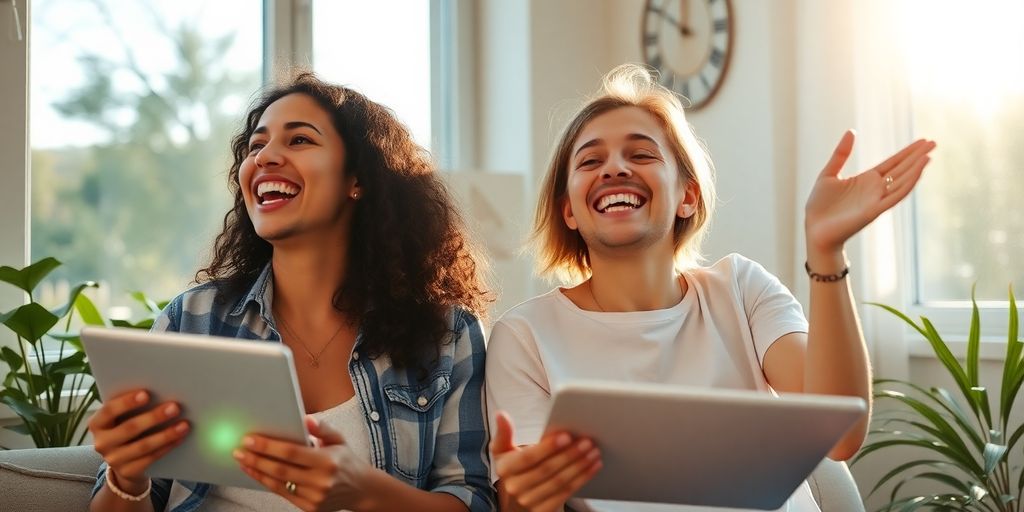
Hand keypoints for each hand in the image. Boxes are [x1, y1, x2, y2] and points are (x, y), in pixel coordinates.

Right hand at [88, 390, 188, 491]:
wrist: (123, 461)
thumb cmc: (126, 428)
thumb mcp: (122, 417)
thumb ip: (132, 406)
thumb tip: (161, 391)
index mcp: (97, 423)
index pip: (109, 410)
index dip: (127, 402)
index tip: (146, 394)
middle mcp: (102, 442)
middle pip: (130, 428)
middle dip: (154, 417)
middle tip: (174, 407)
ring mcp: (114, 459)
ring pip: (143, 446)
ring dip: (166, 434)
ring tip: (184, 424)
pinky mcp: (128, 471)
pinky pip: (151, 458)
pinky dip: (167, 446)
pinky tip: (180, 438)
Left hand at [236, 415, 370, 511]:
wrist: (361, 489)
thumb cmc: (346, 461)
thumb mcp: (339, 439)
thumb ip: (322, 428)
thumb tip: (305, 418)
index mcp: (328, 461)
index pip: (291, 452)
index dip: (268, 446)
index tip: (250, 439)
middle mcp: (321, 481)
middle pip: (280, 469)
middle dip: (256, 458)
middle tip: (239, 449)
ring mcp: (315, 497)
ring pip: (278, 483)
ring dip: (257, 471)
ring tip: (243, 460)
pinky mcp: (310, 507)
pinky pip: (283, 493)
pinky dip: (266, 482)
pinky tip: (256, 473)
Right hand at [491, 411, 601, 511]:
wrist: (517, 501)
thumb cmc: (515, 469)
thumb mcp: (503, 452)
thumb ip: (504, 433)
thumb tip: (501, 415)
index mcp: (505, 468)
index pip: (528, 457)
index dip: (547, 447)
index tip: (566, 435)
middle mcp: (515, 487)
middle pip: (547, 469)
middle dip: (569, 454)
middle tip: (587, 441)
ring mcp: (529, 502)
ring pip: (559, 482)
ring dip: (580, 466)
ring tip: (594, 451)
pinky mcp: (543, 511)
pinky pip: (566, 493)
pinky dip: (582, 479)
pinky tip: (593, 466)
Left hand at [804, 130, 935, 253]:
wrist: (814, 230)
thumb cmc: (820, 206)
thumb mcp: (829, 173)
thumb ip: (841, 154)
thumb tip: (852, 131)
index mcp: (866, 180)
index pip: (893, 163)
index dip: (907, 152)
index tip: (923, 140)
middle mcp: (875, 189)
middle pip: (902, 169)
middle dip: (917, 156)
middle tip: (934, 142)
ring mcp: (877, 199)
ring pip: (902, 181)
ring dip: (916, 168)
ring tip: (929, 154)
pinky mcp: (875, 210)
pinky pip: (896, 195)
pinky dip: (909, 183)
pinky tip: (919, 171)